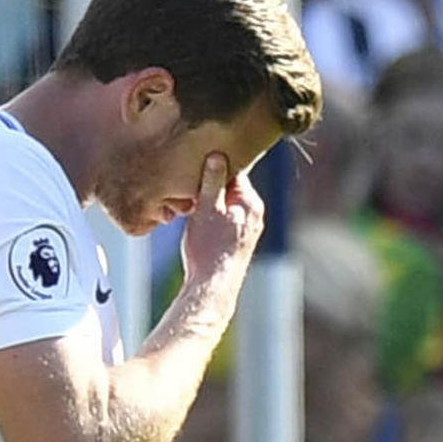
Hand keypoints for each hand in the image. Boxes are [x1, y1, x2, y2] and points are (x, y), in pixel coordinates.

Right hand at [181, 153, 264, 287]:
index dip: (214, 166)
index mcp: (250, 202)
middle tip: (188, 186)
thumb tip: (217, 155)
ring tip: (189, 207)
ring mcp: (247, 229)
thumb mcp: (206, 209)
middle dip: (210, 185)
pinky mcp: (238, 242)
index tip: (196, 163)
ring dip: (208, 203)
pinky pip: (224, 220)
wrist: (213, 286)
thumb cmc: (208, 248)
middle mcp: (254, 214)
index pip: (234, 171)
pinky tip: (197, 224)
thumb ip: (213, 182)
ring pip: (225, 205)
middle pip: (230, 188)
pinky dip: (211, 217)